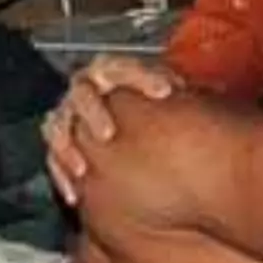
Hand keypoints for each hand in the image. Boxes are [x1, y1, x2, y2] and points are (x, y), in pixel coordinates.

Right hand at [41, 56, 181, 205]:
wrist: (112, 108)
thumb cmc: (142, 98)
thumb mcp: (160, 89)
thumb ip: (175, 90)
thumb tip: (211, 93)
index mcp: (111, 71)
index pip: (122, 67)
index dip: (142, 77)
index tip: (165, 92)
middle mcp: (86, 88)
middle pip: (82, 93)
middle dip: (93, 112)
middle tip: (107, 134)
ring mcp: (68, 112)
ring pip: (59, 125)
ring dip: (69, 147)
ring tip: (83, 168)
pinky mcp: (59, 139)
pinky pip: (52, 156)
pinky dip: (60, 175)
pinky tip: (73, 195)